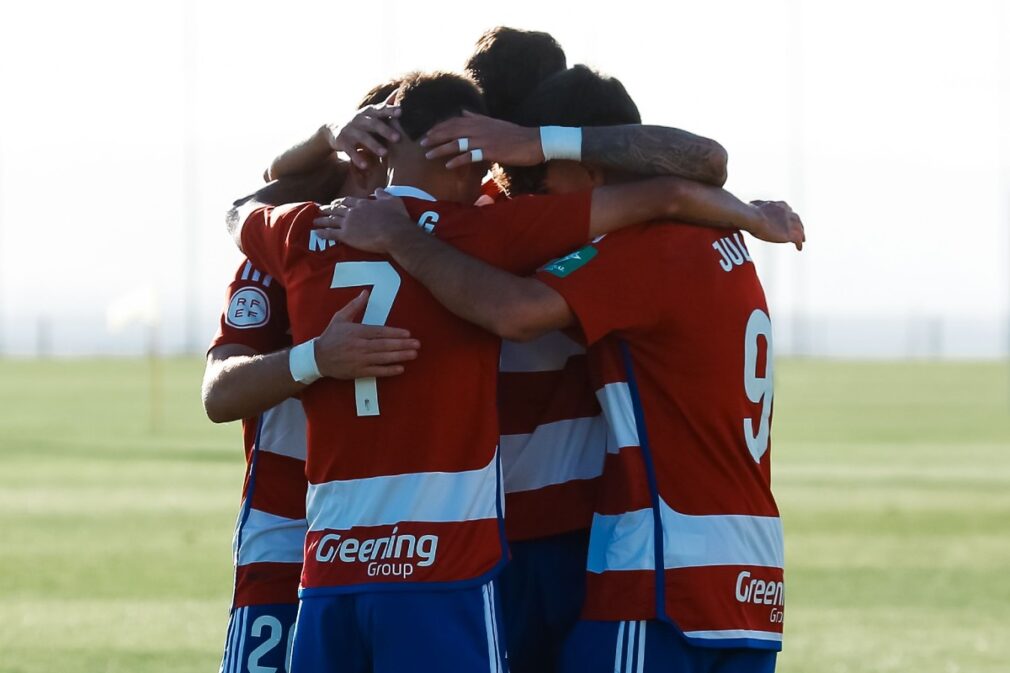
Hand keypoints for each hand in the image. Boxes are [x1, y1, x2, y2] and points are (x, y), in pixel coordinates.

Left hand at [312, 190, 415, 252]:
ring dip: (322, 220)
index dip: (341, 202)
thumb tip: (378, 190)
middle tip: (320, 210)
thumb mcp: (392, 200)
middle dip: (327, 209)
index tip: (336, 203)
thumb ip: (383, 194)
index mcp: (363, 203)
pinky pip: (331, 233)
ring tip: (315, 221)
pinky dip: (322, 232)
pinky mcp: (346, 235)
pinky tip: (316, 232)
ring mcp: (348, 223)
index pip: (348, 201)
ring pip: (331, 220)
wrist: (394, 233)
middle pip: (336, 209)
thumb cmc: (397, 217)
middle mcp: (353, 211)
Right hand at [314, 290, 419, 378]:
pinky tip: (400, 368)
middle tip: (417, 344)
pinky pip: (376, 371)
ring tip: (413, 354)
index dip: (394, 333)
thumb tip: (365, 292)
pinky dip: (388, 371)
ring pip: (382, 358)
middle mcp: (359, 346)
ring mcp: (359, 360)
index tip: (408, 333)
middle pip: (384, 345)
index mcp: (356, 332)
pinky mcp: (358, 371)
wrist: (317, 358)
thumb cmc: (331, 336)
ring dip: (399, 356)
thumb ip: (355, 306)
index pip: (379, 332)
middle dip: (402, 345)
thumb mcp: (340, 317)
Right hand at [321, 104, 401, 169]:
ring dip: (373, 145)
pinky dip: (357, 158)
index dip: (390, 110)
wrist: (334, 127)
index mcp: (369, 112)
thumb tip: (399, 91)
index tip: (401, 111)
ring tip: (384, 153)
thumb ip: (386, 106)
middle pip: (373, 124)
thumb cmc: (361, 122)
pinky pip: (350, 150)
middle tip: (398, 138)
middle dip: (385, 130)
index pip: (381, 110)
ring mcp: (350, 130)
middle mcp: (359, 119)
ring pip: (362, 137)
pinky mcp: (342, 141)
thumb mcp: (371, 113)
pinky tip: (365, 166)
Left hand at [420, 110, 542, 168]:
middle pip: (451, 131)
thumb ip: (476, 117)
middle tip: (421, 143)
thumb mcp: (493, 122)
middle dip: (434, 137)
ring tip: (428, 155)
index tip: (427, 133)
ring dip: (440, 149)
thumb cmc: (514, 134)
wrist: (533, 142)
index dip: (439, 127)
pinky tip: (448, 165)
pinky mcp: (490, 151)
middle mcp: (479, 128)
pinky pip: (470, 156)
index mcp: (479, 121)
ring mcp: (484, 139)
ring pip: (457, 143)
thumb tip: (463, 112)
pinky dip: (457, 160)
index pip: (453, 122)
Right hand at [749, 200, 805, 250]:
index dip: (789, 217)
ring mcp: (790, 223)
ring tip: (802, 241)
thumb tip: (751, 204)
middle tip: (800, 231)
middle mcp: (788, 213)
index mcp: (781, 205)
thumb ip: (757, 205)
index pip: (788, 211)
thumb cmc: (751, 212)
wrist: (754, 217)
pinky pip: (797, 239)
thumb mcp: (755, 205)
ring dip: (801, 235)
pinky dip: (799, 244)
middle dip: (799, 225)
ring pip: (800, 230)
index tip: (788, 221)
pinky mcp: (789, 233)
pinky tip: (798, 248)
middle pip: (797, 220)